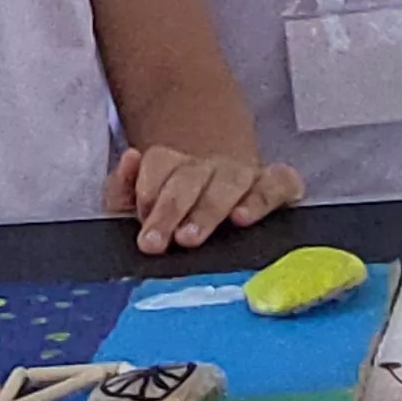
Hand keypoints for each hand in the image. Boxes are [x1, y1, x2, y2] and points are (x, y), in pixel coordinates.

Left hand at [102, 148, 305, 253]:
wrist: (225, 210)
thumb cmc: (177, 216)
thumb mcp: (137, 206)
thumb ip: (122, 189)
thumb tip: (130, 158)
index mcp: (176, 165)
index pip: (160, 162)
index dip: (148, 191)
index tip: (142, 228)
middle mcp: (212, 165)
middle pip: (191, 175)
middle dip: (171, 209)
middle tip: (157, 242)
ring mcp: (246, 174)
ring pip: (230, 179)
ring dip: (209, 208)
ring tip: (191, 237)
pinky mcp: (279, 186)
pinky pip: (279, 183)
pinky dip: (263, 197)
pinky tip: (243, 217)